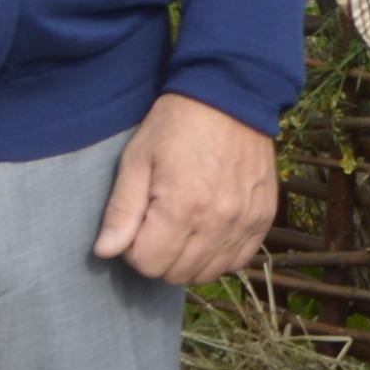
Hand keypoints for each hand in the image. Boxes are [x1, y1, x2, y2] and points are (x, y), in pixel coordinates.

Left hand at [93, 92, 281, 283]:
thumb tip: (105, 252)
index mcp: (181, 207)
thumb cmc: (176, 125)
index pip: (147, 264)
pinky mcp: (264, 217)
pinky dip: (220, 255)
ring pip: (207, 273)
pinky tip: (209, 231)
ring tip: (184, 227)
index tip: (138, 222)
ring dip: (189, 259)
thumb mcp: (137, 159)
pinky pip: (238, 260)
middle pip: (176, 274)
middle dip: (159, 255)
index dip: (133, 248)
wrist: (231, 96)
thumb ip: (122, 209)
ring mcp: (245, 221)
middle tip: (158, 223)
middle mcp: (218, 221)